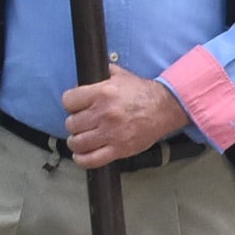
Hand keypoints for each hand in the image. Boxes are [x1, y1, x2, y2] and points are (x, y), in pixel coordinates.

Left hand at [59, 68, 190, 167]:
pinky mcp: (119, 149)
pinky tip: (83, 154)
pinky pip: (90, 159)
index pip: (68, 101)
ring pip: (77, 142)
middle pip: (71, 123)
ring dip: (77, 141)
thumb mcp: (120, 76)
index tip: (76, 107)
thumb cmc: (142, 93)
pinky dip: (82, 159)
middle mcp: (104, 113)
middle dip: (75, 123)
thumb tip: (84, 77)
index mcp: (103, 93)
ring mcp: (111, 133)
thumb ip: (101, 74)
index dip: (71, 104)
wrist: (166, 108)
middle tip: (83, 123)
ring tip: (82, 138)